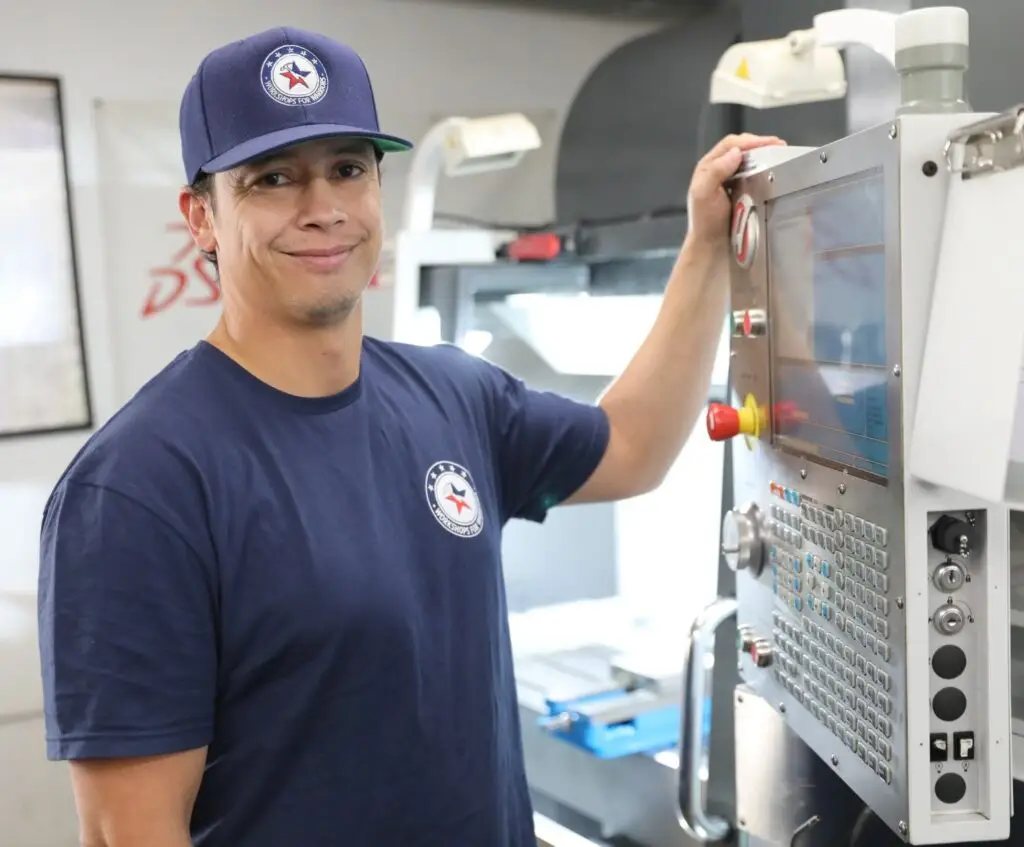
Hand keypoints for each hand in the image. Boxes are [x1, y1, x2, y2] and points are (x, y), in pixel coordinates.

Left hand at [685, 133, 785, 248]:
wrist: (711, 245)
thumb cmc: (705, 221)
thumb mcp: (704, 194)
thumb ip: (716, 171)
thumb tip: (737, 153)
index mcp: (708, 167)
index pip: (730, 145)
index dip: (750, 141)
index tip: (769, 143)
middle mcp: (719, 170)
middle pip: (741, 149)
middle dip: (760, 144)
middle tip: (780, 146)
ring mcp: (731, 180)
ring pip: (749, 160)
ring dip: (765, 156)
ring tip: (781, 154)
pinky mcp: (741, 191)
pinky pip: (754, 174)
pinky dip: (765, 170)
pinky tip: (774, 171)